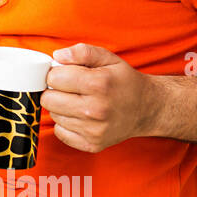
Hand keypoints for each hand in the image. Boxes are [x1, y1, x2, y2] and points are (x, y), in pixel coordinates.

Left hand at [42, 43, 158, 153]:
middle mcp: (95, 110)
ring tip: (78, 101)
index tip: (66, 74)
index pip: (53, 78)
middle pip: (48, 99)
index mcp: (98, 84)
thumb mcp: (108, 58)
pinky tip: (79, 116)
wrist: (147, 108)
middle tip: (69, 88)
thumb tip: (57, 55)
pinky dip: (65, 124)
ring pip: (53, 115)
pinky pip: (60, 132)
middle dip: (55, 90)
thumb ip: (82, 52)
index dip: (56, 73)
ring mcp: (94, 130)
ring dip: (61, 107)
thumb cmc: (124, 81)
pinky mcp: (92, 144)